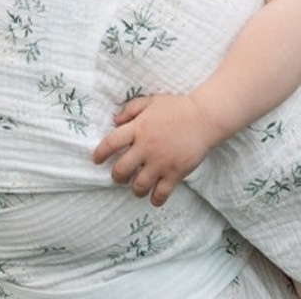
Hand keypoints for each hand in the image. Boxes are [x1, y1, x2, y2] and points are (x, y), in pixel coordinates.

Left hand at [91, 93, 218, 206]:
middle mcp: (146, 148)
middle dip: (117, 176)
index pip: (111, 143)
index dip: (100, 153)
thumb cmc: (177, 107)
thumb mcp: (152, 101)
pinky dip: (155, 200)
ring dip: (135, 189)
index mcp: (138, 128)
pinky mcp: (174, 173)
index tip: (96, 160)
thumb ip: (131, 109)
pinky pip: (160, 195)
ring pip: (138, 187)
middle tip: (120, 176)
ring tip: (138, 186)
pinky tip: (155, 197)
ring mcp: (160, 162)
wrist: (204, 118)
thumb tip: (115, 121)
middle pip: (120, 171)